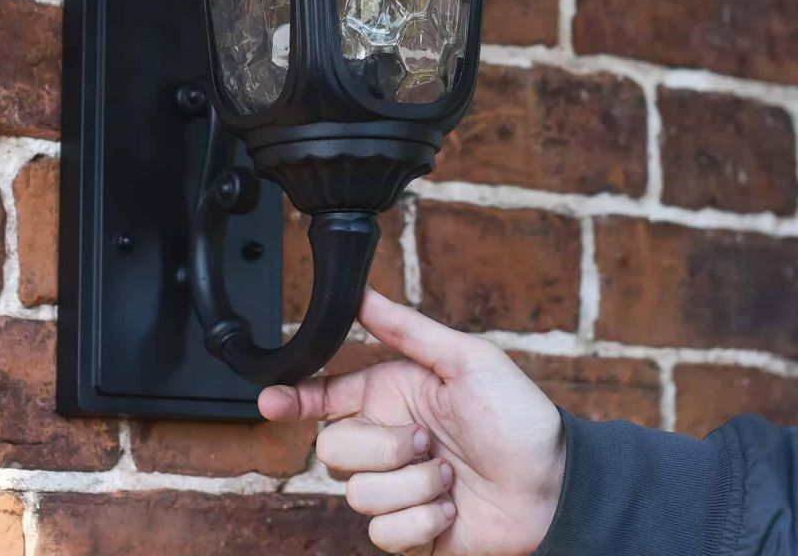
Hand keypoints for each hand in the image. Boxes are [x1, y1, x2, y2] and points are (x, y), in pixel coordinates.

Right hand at [259, 288, 564, 555]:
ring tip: (451, 478)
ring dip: (413, 487)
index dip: (294, 397)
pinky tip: (452, 509)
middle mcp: (388, 441)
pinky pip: (384, 533)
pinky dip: (422, 521)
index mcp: (393, 395)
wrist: (554, 489)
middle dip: (383, 448)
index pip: (326, 395)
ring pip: (358, 494)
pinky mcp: (410, 531)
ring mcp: (397, 488)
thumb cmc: (518, 418)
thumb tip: (362, 293)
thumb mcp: (465, 359)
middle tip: (428, 442)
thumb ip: (407, 329)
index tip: (270, 400)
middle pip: (335, 449)